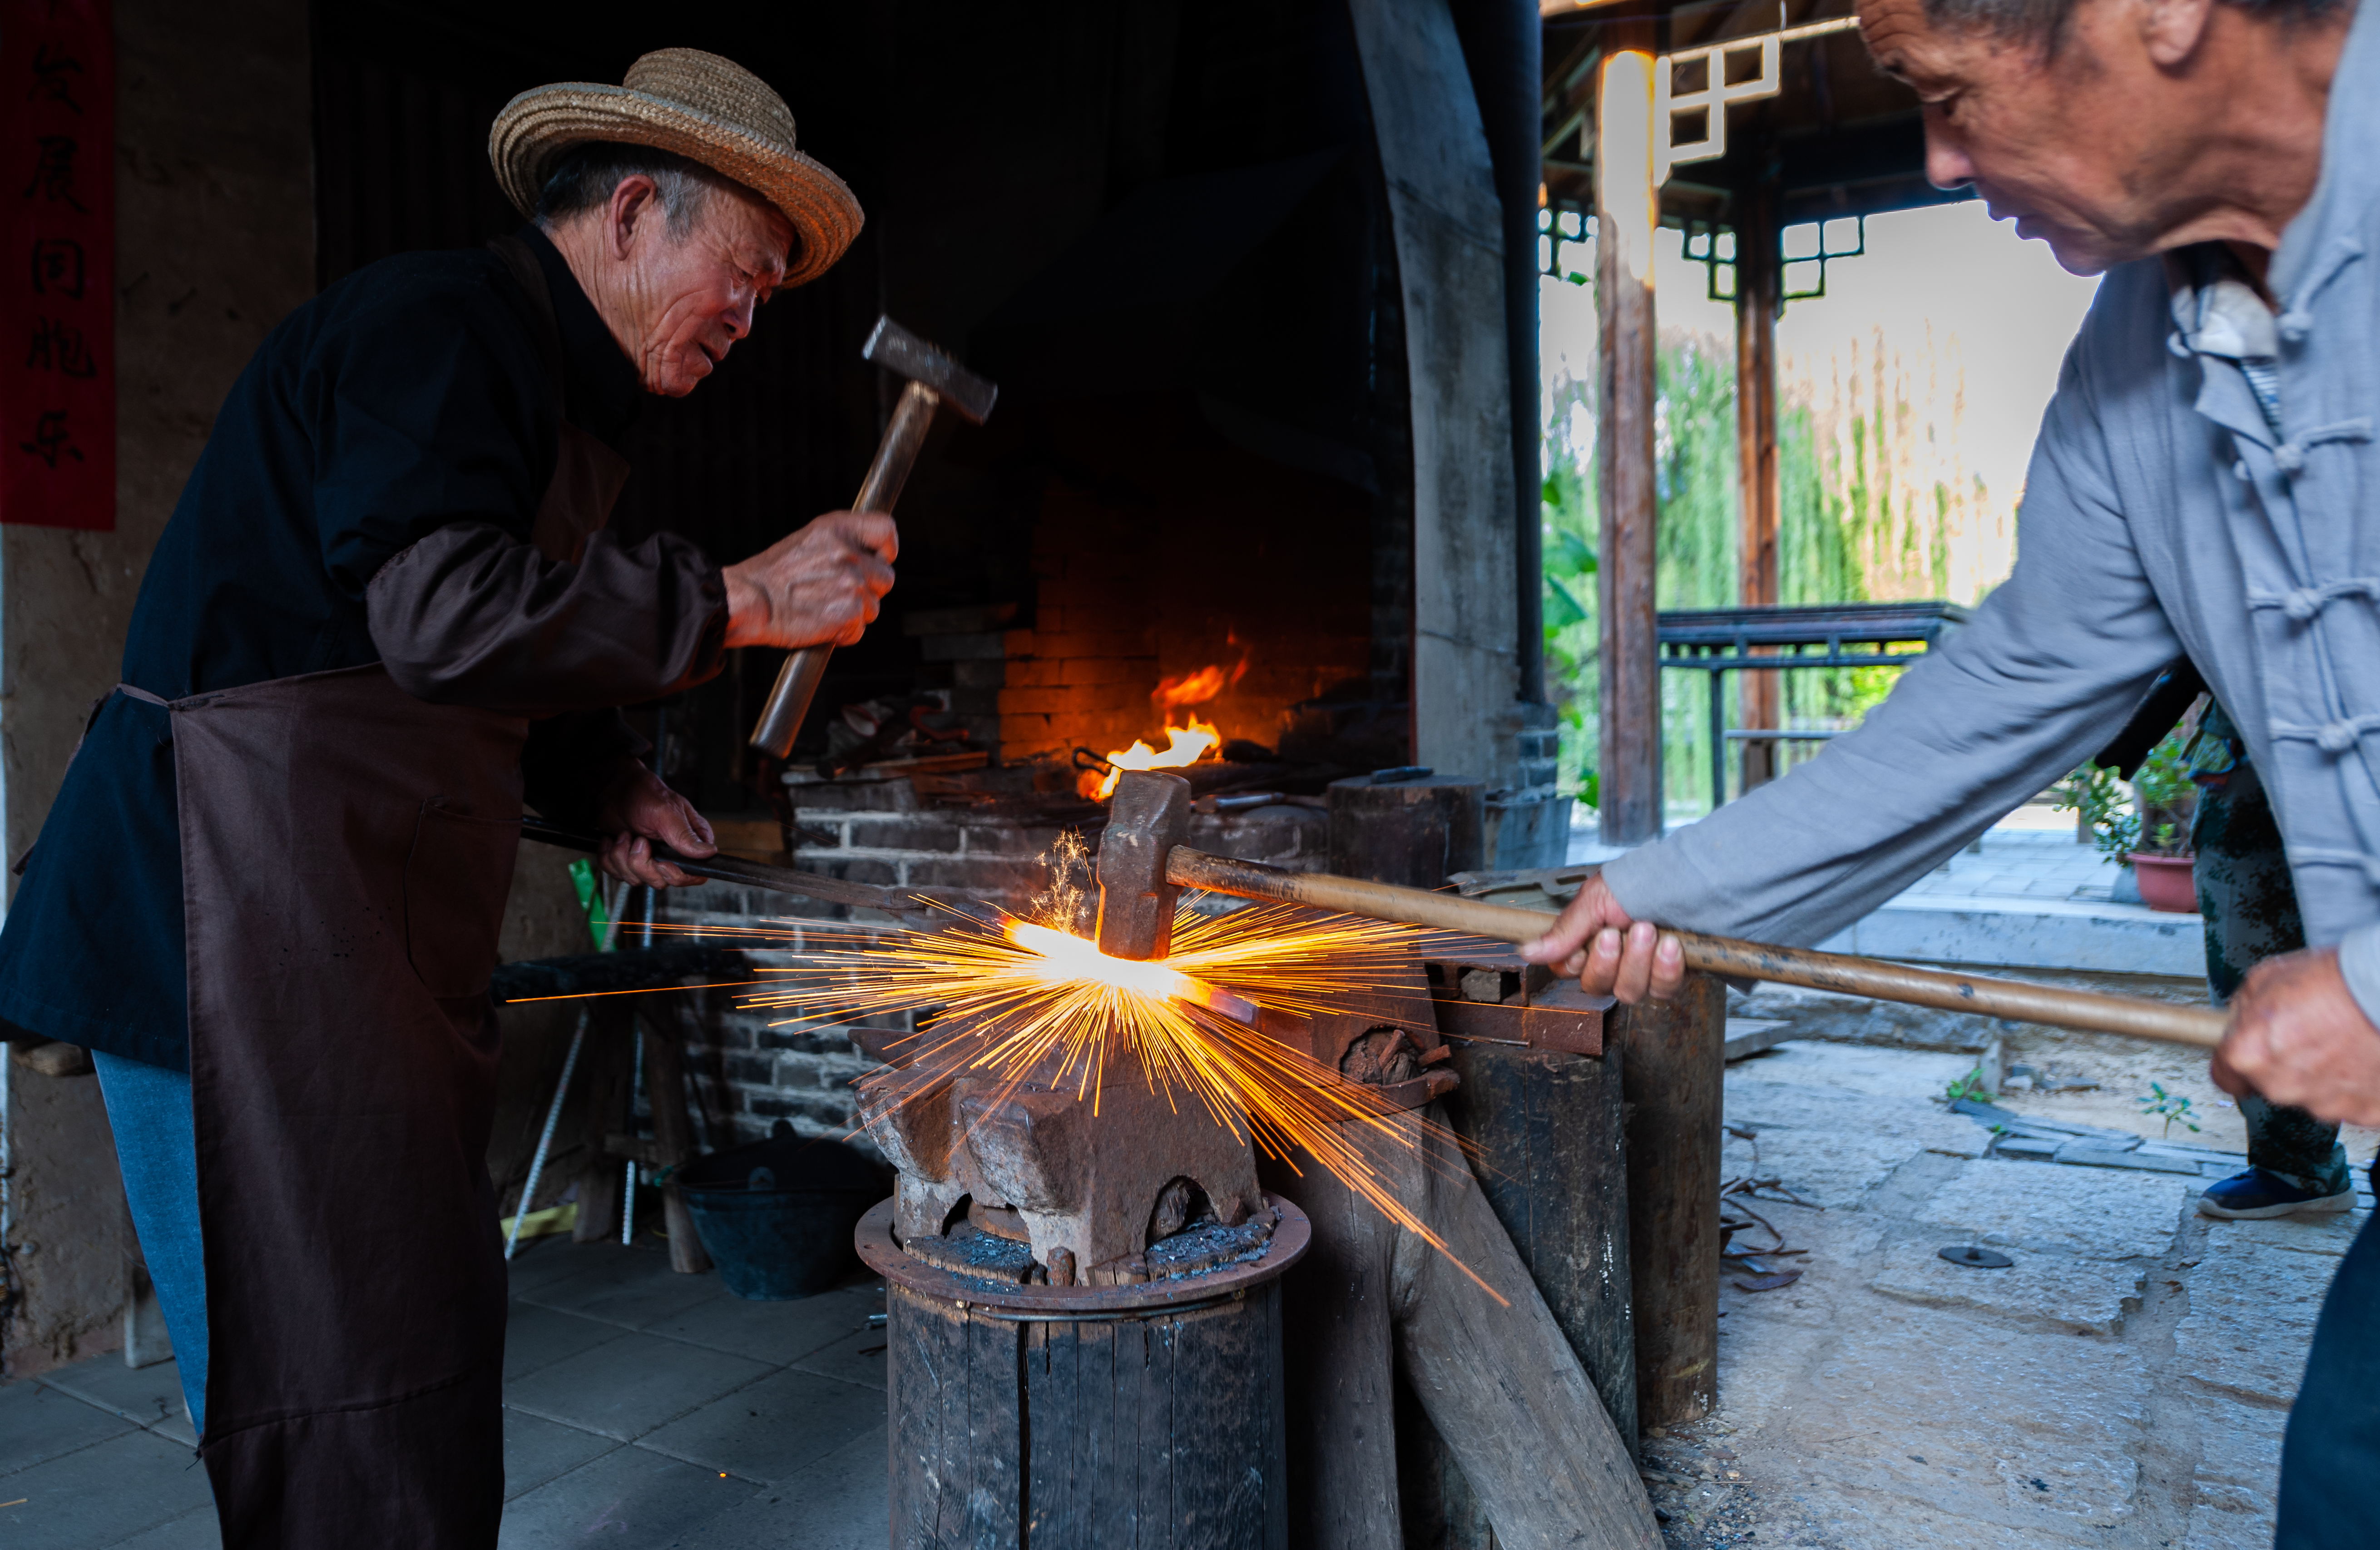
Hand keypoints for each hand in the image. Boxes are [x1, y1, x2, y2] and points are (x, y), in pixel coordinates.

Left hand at [592, 759, 716, 889]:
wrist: (613, 789)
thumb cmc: (642, 793)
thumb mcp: (666, 812)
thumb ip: (685, 835)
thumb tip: (708, 852)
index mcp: (690, 840)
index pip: (695, 874)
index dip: (676, 875)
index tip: (660, 863)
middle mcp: (672, 852)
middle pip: (662, 881)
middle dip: (642, 864)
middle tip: (638, 840)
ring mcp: (649, 858)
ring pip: (637, 880)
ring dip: (622, 858)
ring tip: (624, 835)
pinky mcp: (629, 860)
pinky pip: (618, 874)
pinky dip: (609, 857)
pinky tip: (612, 839)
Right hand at [722, 510, 897, 649]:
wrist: (749, 601)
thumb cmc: (772, 576)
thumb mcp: (808, 540)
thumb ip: (841, 543)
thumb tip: (869, 554)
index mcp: (838, 529)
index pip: (885, 528)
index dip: (886, 548)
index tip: (879, 559)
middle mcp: (848, 553)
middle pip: (885, 577)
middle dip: (868, 589)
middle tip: (837, 593)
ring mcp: (852, 584)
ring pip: (873, 607)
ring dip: (854, 614)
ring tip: (822, 608)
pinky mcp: (849, 613)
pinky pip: (859, 630)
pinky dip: (843, 634)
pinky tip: (820, 624)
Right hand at [1517, 874, 1684, 1001]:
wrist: (1685, 878)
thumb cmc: (1638, 883)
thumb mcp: (1594, 900)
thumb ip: (1563, 931)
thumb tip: (1526, 951)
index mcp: (1587, 942)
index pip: (1568, 971)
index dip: (1575, 963)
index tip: (1587, 942)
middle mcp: (1612, 963)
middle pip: (1596, 987)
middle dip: (1609, 960)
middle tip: (1619, 931)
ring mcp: (1641, 973)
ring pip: (1629, 992)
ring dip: (1638, 961)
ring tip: (1649, 929)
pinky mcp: (1669, 978)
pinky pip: (1662, 990)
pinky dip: (1666, 969)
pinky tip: (1671, 946)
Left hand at [2212, 946, 2379, 1126]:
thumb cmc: (2336, 982)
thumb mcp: (2264, 978)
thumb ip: (2243, 1010)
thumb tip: (2238, 1021)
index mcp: (2249, 1056)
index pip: (2225, 1076)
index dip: (2235, 1062)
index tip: (2245, 1054)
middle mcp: (2282, 1086)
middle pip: (2271, 1083)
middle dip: (2284, 1061)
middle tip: (2307, 1033)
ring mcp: (2325, 1104)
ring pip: (2313, 1093)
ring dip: (2322, 1073)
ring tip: (2341, 1040)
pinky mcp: (2364, 1112)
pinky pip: (2352, 1100)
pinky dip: (2356, 1083)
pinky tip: (2361, 1055)